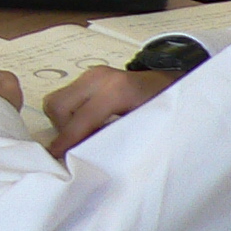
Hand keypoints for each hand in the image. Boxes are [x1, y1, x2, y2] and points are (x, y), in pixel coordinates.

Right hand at [41, 66, 175, 155]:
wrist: (173, 83)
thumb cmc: (166, 109)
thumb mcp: (147, 128)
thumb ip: (118, 141)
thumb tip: (88, 157)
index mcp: (116, 90)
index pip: (81, 118)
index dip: (67, 140)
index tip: (57, 157)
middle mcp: (97, 77)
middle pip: (58, 104)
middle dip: (62, 129)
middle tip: (75, 146)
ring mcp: (90, 74)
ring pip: (57, 100)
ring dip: (64, 122)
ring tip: (83, 136)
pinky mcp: (87, 76)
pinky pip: (66, 97)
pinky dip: (71, 114)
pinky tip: (88, 125)